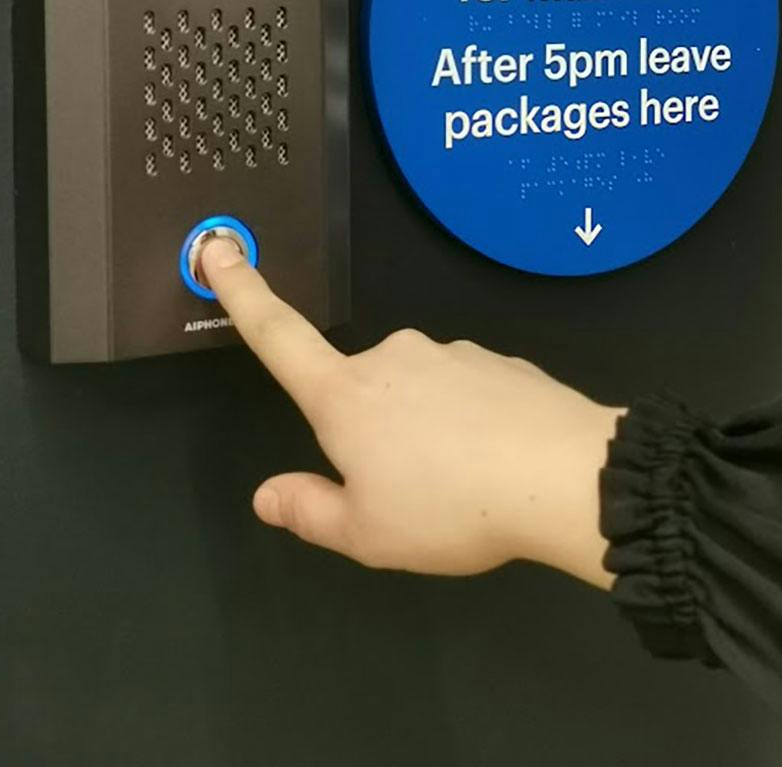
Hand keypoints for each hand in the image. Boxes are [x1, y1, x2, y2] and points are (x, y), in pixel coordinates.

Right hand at [200, 237, 620, 586]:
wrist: (563, 475)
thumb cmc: (449, 508)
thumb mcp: (365, 535)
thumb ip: (309, 510)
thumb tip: (266, 494)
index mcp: (345, 395)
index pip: (279, 336)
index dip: (242, 292)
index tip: (218, 247)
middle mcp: (392, 356)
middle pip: (360, 389)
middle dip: (373, 434)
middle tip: (409, 494)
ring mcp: (450, 351)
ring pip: (418, 395)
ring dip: (427, 432)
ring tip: (461, 488)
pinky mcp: (498, 361)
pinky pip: (466, 395)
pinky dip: (470, 427)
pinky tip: (496, 465)